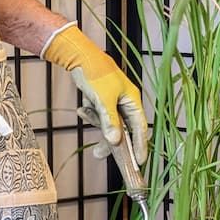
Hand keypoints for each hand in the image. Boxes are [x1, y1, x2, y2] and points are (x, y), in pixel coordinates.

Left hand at [42, 24, 147, 163]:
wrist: (79, 57)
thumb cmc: (95, 75)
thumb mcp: (102, 101)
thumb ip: (110, 122)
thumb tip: (116, 142)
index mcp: (132, 100)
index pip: (140, 128)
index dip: (139, 145)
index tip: (139, 162)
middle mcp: (125, 102)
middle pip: (124, 129)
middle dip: (111, 142)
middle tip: (99, 155)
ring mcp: (114, 102)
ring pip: (109, 123)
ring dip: (97, 126)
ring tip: (85, 120)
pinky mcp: (102, 100)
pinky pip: (99, 115)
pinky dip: (90, 114)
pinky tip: (81, 109)